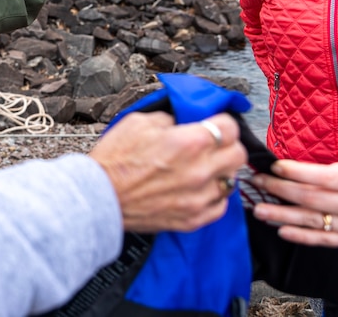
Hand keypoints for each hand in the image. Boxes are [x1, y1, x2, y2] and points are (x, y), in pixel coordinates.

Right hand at [89, 112, 245, 232]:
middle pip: (238, 154)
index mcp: (188, 142)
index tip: (213, 125)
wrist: (98, 196)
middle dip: (226, 146)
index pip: (230, 127)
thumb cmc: (114, 160)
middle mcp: (200, 170)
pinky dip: (213, 195)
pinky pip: (221, 205)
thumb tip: (184, 121)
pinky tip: (196, 189)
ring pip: (232, 180)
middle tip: (210, 146)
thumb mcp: (138, 122)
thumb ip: (170, 119)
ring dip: (219, 172)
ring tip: (200, 169)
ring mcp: (199, 197)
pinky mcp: (194, 218)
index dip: (220, 123)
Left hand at [251, 160, 337, 245]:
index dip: (296, 172)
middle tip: (257, 183)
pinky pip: (321, 239)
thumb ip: (323, 171)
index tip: (273, 166)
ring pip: (312, 221)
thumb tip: (286, 169)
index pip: (323, 177)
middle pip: (312, 199)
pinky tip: (280, 230)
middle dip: (280, 190)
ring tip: (259, 210)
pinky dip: (300, 236)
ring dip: (281, 215)